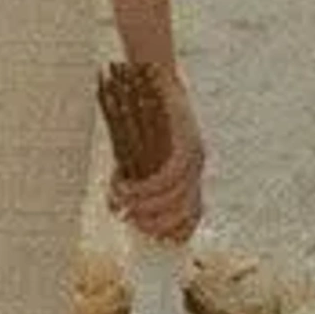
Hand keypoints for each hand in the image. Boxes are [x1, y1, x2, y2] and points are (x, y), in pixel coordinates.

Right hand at [109, 68, 207, 245]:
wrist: (152, 74)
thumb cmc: (139, 113)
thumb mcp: (137, 151)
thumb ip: (131, 177)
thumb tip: (116, 205)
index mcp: (191, 171)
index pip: (194, 215)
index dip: (177, 232)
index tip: (155, 239)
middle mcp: (198, 165)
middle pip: (186, 212)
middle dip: (158, 225)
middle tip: (132, 225)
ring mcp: (195, 155)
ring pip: (176, 197)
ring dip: (147, 207)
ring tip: (124, 208)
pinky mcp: (186, 142)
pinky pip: (168, 176)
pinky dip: (146, 188)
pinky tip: (127, 190)